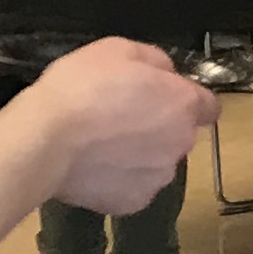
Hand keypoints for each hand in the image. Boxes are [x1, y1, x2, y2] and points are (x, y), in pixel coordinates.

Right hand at [24, 39, 216, 213]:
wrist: (44, 139)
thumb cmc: (81, 86)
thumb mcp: (119, 49)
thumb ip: (154, 62)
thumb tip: (167, 73)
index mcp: (183, 105)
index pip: (208, 106)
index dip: (185, 100)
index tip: (161, 97)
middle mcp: (180, 144)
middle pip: (179, 134)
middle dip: (158, 127)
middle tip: (118, 117)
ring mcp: (158, 178)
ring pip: (157, 163)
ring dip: (140, 155)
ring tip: (100, 146)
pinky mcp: (132, 203)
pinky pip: (132, 187)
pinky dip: (118, 179)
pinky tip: (92, 167)